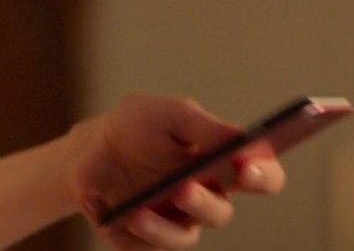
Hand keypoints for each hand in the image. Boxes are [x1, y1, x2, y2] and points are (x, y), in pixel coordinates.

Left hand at [62, 96, 285, 249]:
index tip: (250, 165)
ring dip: (164, 227)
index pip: (260, 176)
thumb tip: (242, 137)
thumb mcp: (170, 115)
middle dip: (204, 202)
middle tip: (185, 187)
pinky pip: (145, 245)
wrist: (89, 147)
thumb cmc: (138, 127)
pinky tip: (124, 216)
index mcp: (221, 165)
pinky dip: (134, 232)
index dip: (264, 174)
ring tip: (139, 212)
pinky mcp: (143, 238)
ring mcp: (174, 220)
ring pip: (183, 236)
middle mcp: (204, 197)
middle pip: (220, 212)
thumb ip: (205, 127)